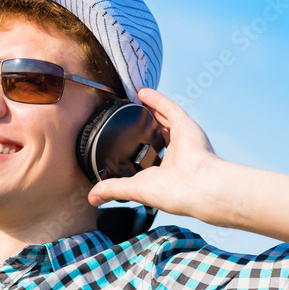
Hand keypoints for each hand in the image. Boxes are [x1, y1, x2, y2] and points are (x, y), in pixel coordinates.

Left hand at [88, 87, 220, 216]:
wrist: (196, 186)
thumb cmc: (172, 192)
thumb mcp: (134, 189)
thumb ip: (112, 189)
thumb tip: (92, 197)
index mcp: (165, 171)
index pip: (150, 155)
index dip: (138, 148)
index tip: (124, 143)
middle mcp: (175, 154)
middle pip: (157, 133)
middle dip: (145, 124)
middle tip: (129, 116)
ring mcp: (181, 138)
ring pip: (163, 118)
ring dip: (149, 108)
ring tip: (134, 100)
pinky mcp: (185, 126)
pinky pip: (169, 108)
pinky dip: (156, 99)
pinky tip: (142, 92)